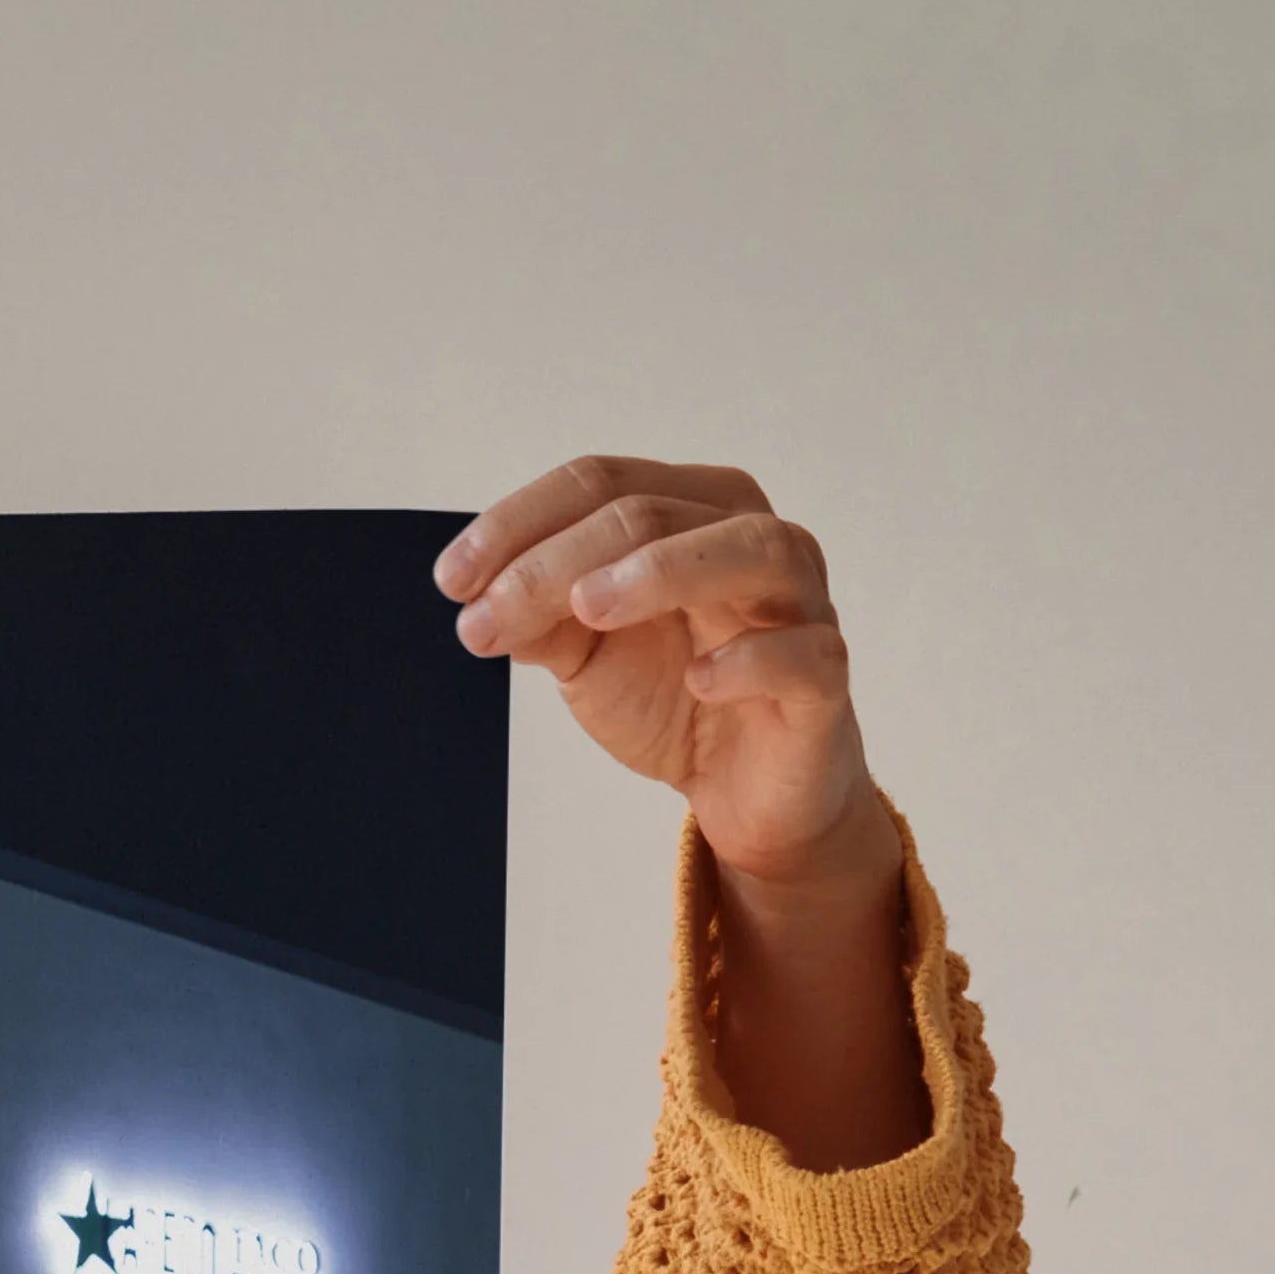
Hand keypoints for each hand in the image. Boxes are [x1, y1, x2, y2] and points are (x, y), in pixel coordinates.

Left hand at [441, 456, 924, 1164]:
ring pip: (749, 550)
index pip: (602, 484)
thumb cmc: (674, 697)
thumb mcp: (587, 655)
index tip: (451, 579)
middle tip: (489, 614)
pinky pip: (802, 653)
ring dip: (662, 571)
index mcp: (692, 512)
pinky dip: (750, 659)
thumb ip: (540, 618)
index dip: (520, 523)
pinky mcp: (823, 679)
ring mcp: (799, 603)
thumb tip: (479, 599)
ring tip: (587, 608)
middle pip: (654, 512)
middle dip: (557, 561)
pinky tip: (699, 678)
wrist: (743, 790)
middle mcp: (751, 538)